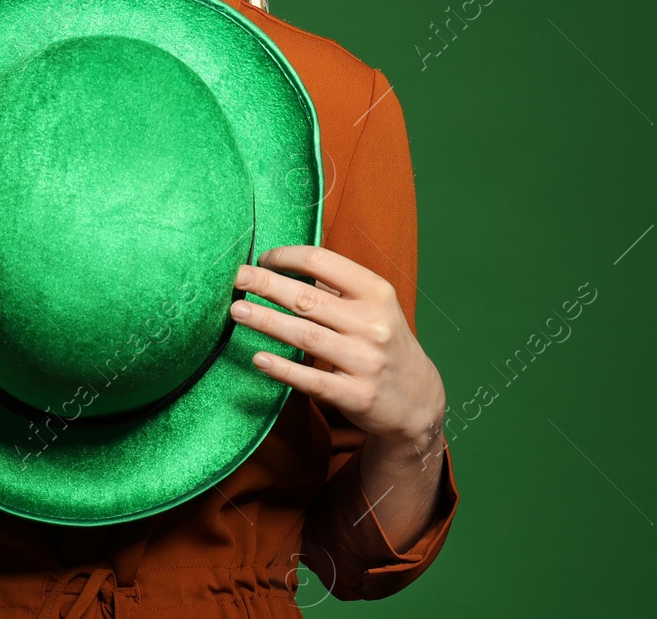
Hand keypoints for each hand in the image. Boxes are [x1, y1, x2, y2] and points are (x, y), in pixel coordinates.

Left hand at [232, 245, 443, 447]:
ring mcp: (365, 361)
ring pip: (305, 336)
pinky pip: (311, 380)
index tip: (263, 258)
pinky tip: (259, 358)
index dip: (287, 257)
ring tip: (237, 311)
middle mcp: (372, 324)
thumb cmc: (386, 342)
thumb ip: (336, 287)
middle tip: (237, 277)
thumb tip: (284, 266)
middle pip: (308, 298)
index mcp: (376, 292)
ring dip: (266, 321)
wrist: (419, 399)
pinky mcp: (356, 395)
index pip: (323, 262)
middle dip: (266, 284)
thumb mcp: (375, 306)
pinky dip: (283, 368)